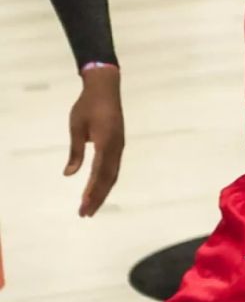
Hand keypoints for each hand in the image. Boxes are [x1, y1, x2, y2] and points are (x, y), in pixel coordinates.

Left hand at [65, 68, 123, 217]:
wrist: (106, 87)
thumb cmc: (88, 105)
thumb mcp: (76, 126)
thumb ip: (75, 151)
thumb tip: (69, 174)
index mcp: (106, 141)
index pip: (98, 171)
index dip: (91, 190)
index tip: (83, 205)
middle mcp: (116, 146)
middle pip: (108, 177)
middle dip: (98, 197)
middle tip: (85, 214)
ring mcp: (119, 144)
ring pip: (113, 174)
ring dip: (103, 191)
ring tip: (92, 206)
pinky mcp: (119, 143)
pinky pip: (114, 166)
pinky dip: (107, 180)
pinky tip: (100, 188)